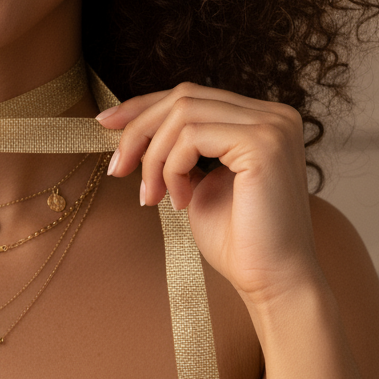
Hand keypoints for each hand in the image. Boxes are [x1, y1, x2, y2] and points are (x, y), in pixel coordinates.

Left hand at [96, 83, 321, 304]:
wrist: (273, 283)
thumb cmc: (238, 241)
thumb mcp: (198, 182)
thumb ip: (179, 150)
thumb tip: (131, 124)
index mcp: (261, 120)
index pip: (191, 96)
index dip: (143, 107)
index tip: (105, 124)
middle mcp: (273, 115)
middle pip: (183, 97)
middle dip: (138, 130)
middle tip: (116, 168)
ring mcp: (272, 126)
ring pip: (182, 114)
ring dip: (153, 157)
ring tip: (150, 196)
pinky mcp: (263, 143)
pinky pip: (191, 137)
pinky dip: (172, 168)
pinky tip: (179, 202)